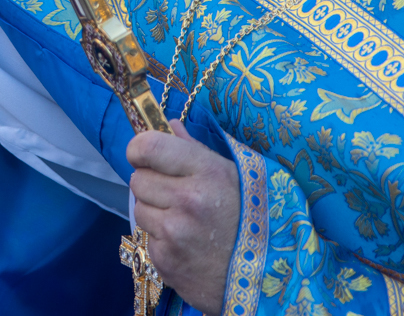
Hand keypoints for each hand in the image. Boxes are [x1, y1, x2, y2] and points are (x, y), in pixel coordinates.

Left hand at [129, 124, 240, 315]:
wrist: (265, 278)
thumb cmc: (249, 219)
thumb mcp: (233, 175)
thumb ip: (195, 148)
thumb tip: (168, 124)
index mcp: (207, 172)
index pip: (149, 146)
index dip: (139, 149)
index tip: (143, 155)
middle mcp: (188, 200)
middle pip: (138, 179)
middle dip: (150, 183)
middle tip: (173, 194)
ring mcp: (175, 233)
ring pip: (139, 208)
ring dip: (154, 212)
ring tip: (183, 220)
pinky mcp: (166, 260)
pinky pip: (147, 238)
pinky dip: (161, 239)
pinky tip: (185, 243)